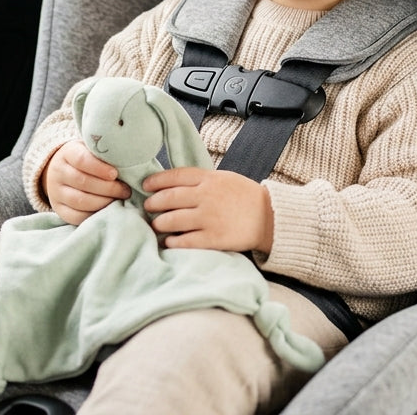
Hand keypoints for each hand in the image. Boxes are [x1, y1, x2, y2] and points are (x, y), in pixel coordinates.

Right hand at [41, 140, 130, 224]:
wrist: (60, 170)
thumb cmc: (86, 159)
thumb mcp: (91, 149)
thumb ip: (104, 154)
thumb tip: (128, 160)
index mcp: (67, 153)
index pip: (81, 160)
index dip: (99, 168)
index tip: (115, 174)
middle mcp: (58, 172)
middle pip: (82, 182)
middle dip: (108, 188)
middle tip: (126, 191)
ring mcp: (56, 192)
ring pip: (79, 200)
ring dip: (103, 202)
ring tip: (119, 200)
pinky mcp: (59, 209)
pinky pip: (75, 216)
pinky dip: (93, 215)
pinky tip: (107, 210)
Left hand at [142, 168, 273, 252]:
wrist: (270, 217)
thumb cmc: (245, 197)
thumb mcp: (224, 179)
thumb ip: (200, 180)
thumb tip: (171, 184)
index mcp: (210, 179)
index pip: (175, 176)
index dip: (156, 181)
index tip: (146, 186)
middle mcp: (207, 197)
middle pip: (169, 198)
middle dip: (153, 203)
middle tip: (148, 207)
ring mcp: (210, 218)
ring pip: (172, 220)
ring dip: (159, 223)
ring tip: (156, 225)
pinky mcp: (214, 238)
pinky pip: (185, 241)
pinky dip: (172, 241)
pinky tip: (168, 241)